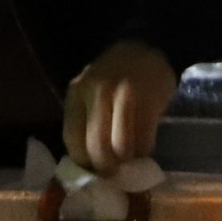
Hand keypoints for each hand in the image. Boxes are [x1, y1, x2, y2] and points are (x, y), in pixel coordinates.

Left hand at [66, 40, 175, 173]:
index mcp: (77, 93)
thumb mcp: (91, 92)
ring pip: (121, 148)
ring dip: (127, 161)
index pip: (72, 139)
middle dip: (106, 168)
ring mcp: (124, 97)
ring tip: (130, 159)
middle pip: (96, 148)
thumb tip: (89, 165)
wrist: (148, 47)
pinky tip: (143, 146)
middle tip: (113, 173)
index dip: (82, 163)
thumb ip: (87, 121)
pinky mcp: (149, 102)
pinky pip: (144, 140)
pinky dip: (144, 151)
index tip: (92, 172)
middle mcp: (97, 94)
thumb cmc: (116, 77)